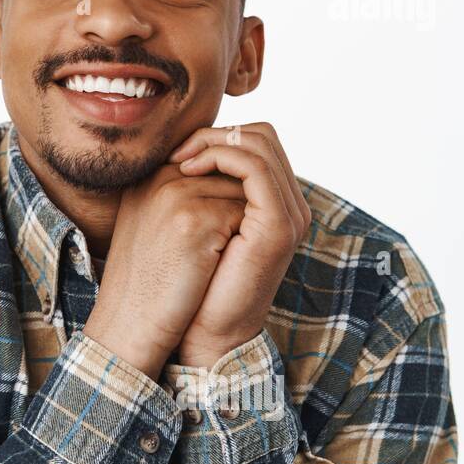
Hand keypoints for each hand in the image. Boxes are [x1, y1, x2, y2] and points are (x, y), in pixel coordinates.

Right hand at [83, 160, 246, 376]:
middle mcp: (160, 178)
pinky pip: (245, 214)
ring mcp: (176, 195)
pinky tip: (215, 267)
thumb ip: (180, 198)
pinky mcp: (194, 219)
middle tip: (216, 251)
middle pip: (229, 175)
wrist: (128, 324)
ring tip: (212, 259)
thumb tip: (229, 185)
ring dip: (242, 225)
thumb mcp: (153, 228)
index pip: (210, 165)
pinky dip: (242, 241)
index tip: (211, 238)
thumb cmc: (146, 284)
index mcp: (148, 177)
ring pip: (242, 192)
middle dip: (237, 209)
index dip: (223, 200)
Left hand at [167, 122, 311, 368]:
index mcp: (273, 203)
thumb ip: (200, 188)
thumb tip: (175, 150)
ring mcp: (289, 214)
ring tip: (180, 160)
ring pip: (260, 143)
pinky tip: (189, 170)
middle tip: (179, 152)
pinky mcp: (278, 225)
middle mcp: (289, 205)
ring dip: (214, 141)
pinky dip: (220, 156)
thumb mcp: (194, 223)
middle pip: (262, 136)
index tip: (176, 153)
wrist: (200, 331)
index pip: (255, 142)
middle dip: (216, 133)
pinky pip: (255, 167)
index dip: (215, 137)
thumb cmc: (191, 281)